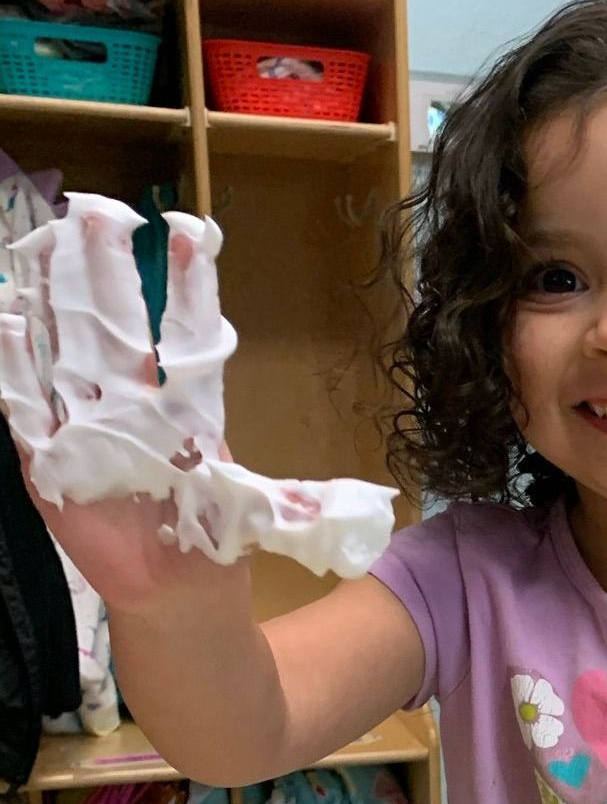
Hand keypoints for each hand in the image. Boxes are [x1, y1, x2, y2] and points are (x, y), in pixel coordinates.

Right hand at [0, 193, 395, 595]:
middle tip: (97, 211)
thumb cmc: (217, 538)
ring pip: (66, 351)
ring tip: (38, 245)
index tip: (191, 229)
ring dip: (52, 301)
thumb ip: (303, 510)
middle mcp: (135, 404)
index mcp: (190, 405)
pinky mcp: (49, 462)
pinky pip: (26, 409)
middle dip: (105, 270)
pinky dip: (14, 370)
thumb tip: (372, 509)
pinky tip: (6, 324)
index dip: (189, 284)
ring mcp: (88, 426)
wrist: (179, 591)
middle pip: (117, 325)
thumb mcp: (268, 518)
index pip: (188, 330)